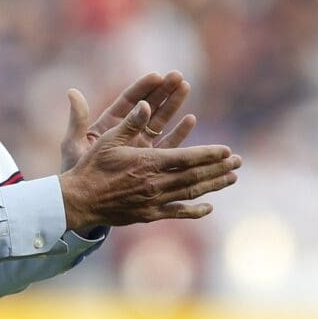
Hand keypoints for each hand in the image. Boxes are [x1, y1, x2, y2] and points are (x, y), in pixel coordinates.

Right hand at [58, 100, 240, 230]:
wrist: (79, 201)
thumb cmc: (91, 167)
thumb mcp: (108, 139)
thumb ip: (130, 123)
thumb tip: (146, 104)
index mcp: (148, 163)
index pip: (187, 157)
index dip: (208, 153)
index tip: (227, 150)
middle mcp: (156, 183)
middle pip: (195, 175)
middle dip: (218, 167)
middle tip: (238, 162)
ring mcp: (155, 201)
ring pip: (191, 192)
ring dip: (213, 185)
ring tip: (232, 179)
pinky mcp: (149, 214)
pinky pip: (178, 212)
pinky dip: (195, 210)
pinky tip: (209, 207)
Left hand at [61, 70, 195, 171]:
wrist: (84, 199)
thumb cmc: (76, 170)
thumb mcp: (73, 143)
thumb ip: (77, 119)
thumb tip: (72, 91)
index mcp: (108, 125)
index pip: (128, 101)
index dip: (142, 88)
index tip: (157, 75)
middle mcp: (126, 133)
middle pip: (148, 108)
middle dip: (163, 91)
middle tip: (179, 76)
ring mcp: (138, 147)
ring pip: (159, 122)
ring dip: (173, 106)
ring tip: (186, 88)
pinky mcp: (148, 162)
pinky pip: (166, 145)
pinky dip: (178, 133)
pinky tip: (190, 119)